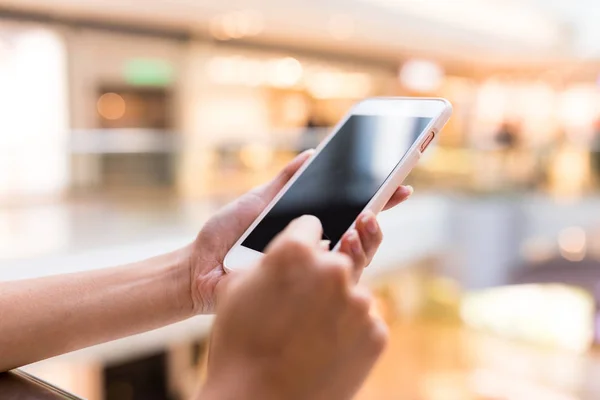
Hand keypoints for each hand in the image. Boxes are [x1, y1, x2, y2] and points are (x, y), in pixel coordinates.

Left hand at [186, 150, 412, 313]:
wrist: (199, 268)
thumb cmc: (225, 235)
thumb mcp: (257, 200)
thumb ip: (285, 181)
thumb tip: (312, 154)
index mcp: (308, 229)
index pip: (350, 214)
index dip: (377, 201)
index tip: (400, 185)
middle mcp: (316, 252)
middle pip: (360, 239)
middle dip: (377, 220)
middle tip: (383, 201)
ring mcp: (311, 274)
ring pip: (355, 262)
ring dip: (366, 240)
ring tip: (363, 221)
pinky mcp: (303, 296)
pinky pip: (333, 283)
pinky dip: (343, 263)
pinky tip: (343, 246)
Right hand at [200, 216, 387, 399]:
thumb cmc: (238, 344)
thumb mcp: (236, 288)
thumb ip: (270, 260)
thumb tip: (287, 254)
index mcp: (297, 251)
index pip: (309, 225)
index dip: (299, 242)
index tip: (296, 258)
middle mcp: (334, 270)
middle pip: (334, 261)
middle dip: (319, 277)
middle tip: (299, 304)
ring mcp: (361, 303)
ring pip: (350, 293)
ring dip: (334, 306)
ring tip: (308, 334)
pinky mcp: (377, 333)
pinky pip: (363, 323)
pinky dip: (348, 333)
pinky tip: (323, 350)